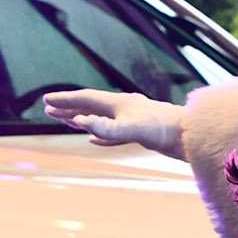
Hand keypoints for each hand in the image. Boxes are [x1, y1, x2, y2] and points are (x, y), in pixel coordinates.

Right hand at [42, 87, 186, 157]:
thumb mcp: (132, 130)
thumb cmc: (163, 130)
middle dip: (68, 108)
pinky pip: (112, 132)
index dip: (64, 100)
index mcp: (118, 103)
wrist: (191, 136)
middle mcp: (123, 108)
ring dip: (81, 119)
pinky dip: (99, 134)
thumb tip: (81, 123)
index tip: (46, 101)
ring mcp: (132, 119)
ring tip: (66, 121)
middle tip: (48, 109)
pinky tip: (93, 139)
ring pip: (100, 117)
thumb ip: (106, 128)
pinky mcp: (140, 132)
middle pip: (89, 105)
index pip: (85, 99)